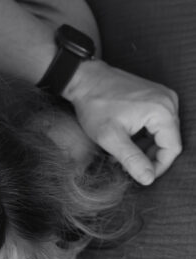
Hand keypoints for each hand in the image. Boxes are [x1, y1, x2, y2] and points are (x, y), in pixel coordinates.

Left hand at [64, 58, 180, 184]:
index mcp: (162, 110)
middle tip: (125, 166)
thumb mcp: (111, 138)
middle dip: (149, 157)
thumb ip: (132, 160)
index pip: (173, 148)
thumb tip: (148, 179)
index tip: (140, 177)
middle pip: (169, 141)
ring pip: (162, 134)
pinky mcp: (155, 97)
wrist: (86, 80)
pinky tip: (125, 141)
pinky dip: (143, 136)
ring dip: (144, 148)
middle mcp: (169, 101)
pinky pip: (156, 124)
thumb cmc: (96, 105)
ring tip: (121, 154)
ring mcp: (163, 97)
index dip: (159, 167)